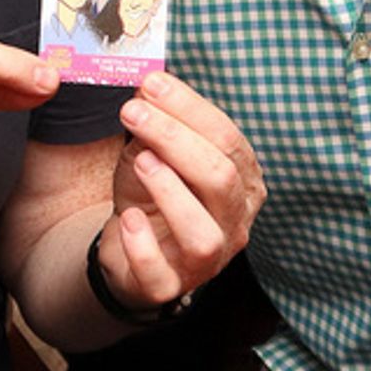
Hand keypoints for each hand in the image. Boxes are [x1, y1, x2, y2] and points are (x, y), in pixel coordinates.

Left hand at [98, 71, 264, 311]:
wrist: (132, 247)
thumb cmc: (154, 191)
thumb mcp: (155, 150)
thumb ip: (157, 123)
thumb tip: (148, 87)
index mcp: (241, 179)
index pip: (227, 138)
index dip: (189, 108)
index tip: (151, 84)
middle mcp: (234, 221)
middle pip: (221, 178)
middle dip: (176, 139)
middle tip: (133, 112)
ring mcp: (207, 260)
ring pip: (203, 233)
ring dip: (170, 191)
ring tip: (140, 161)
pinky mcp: (170, 287)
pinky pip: (161, 272)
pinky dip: (143, 245)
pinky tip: (129, 218)